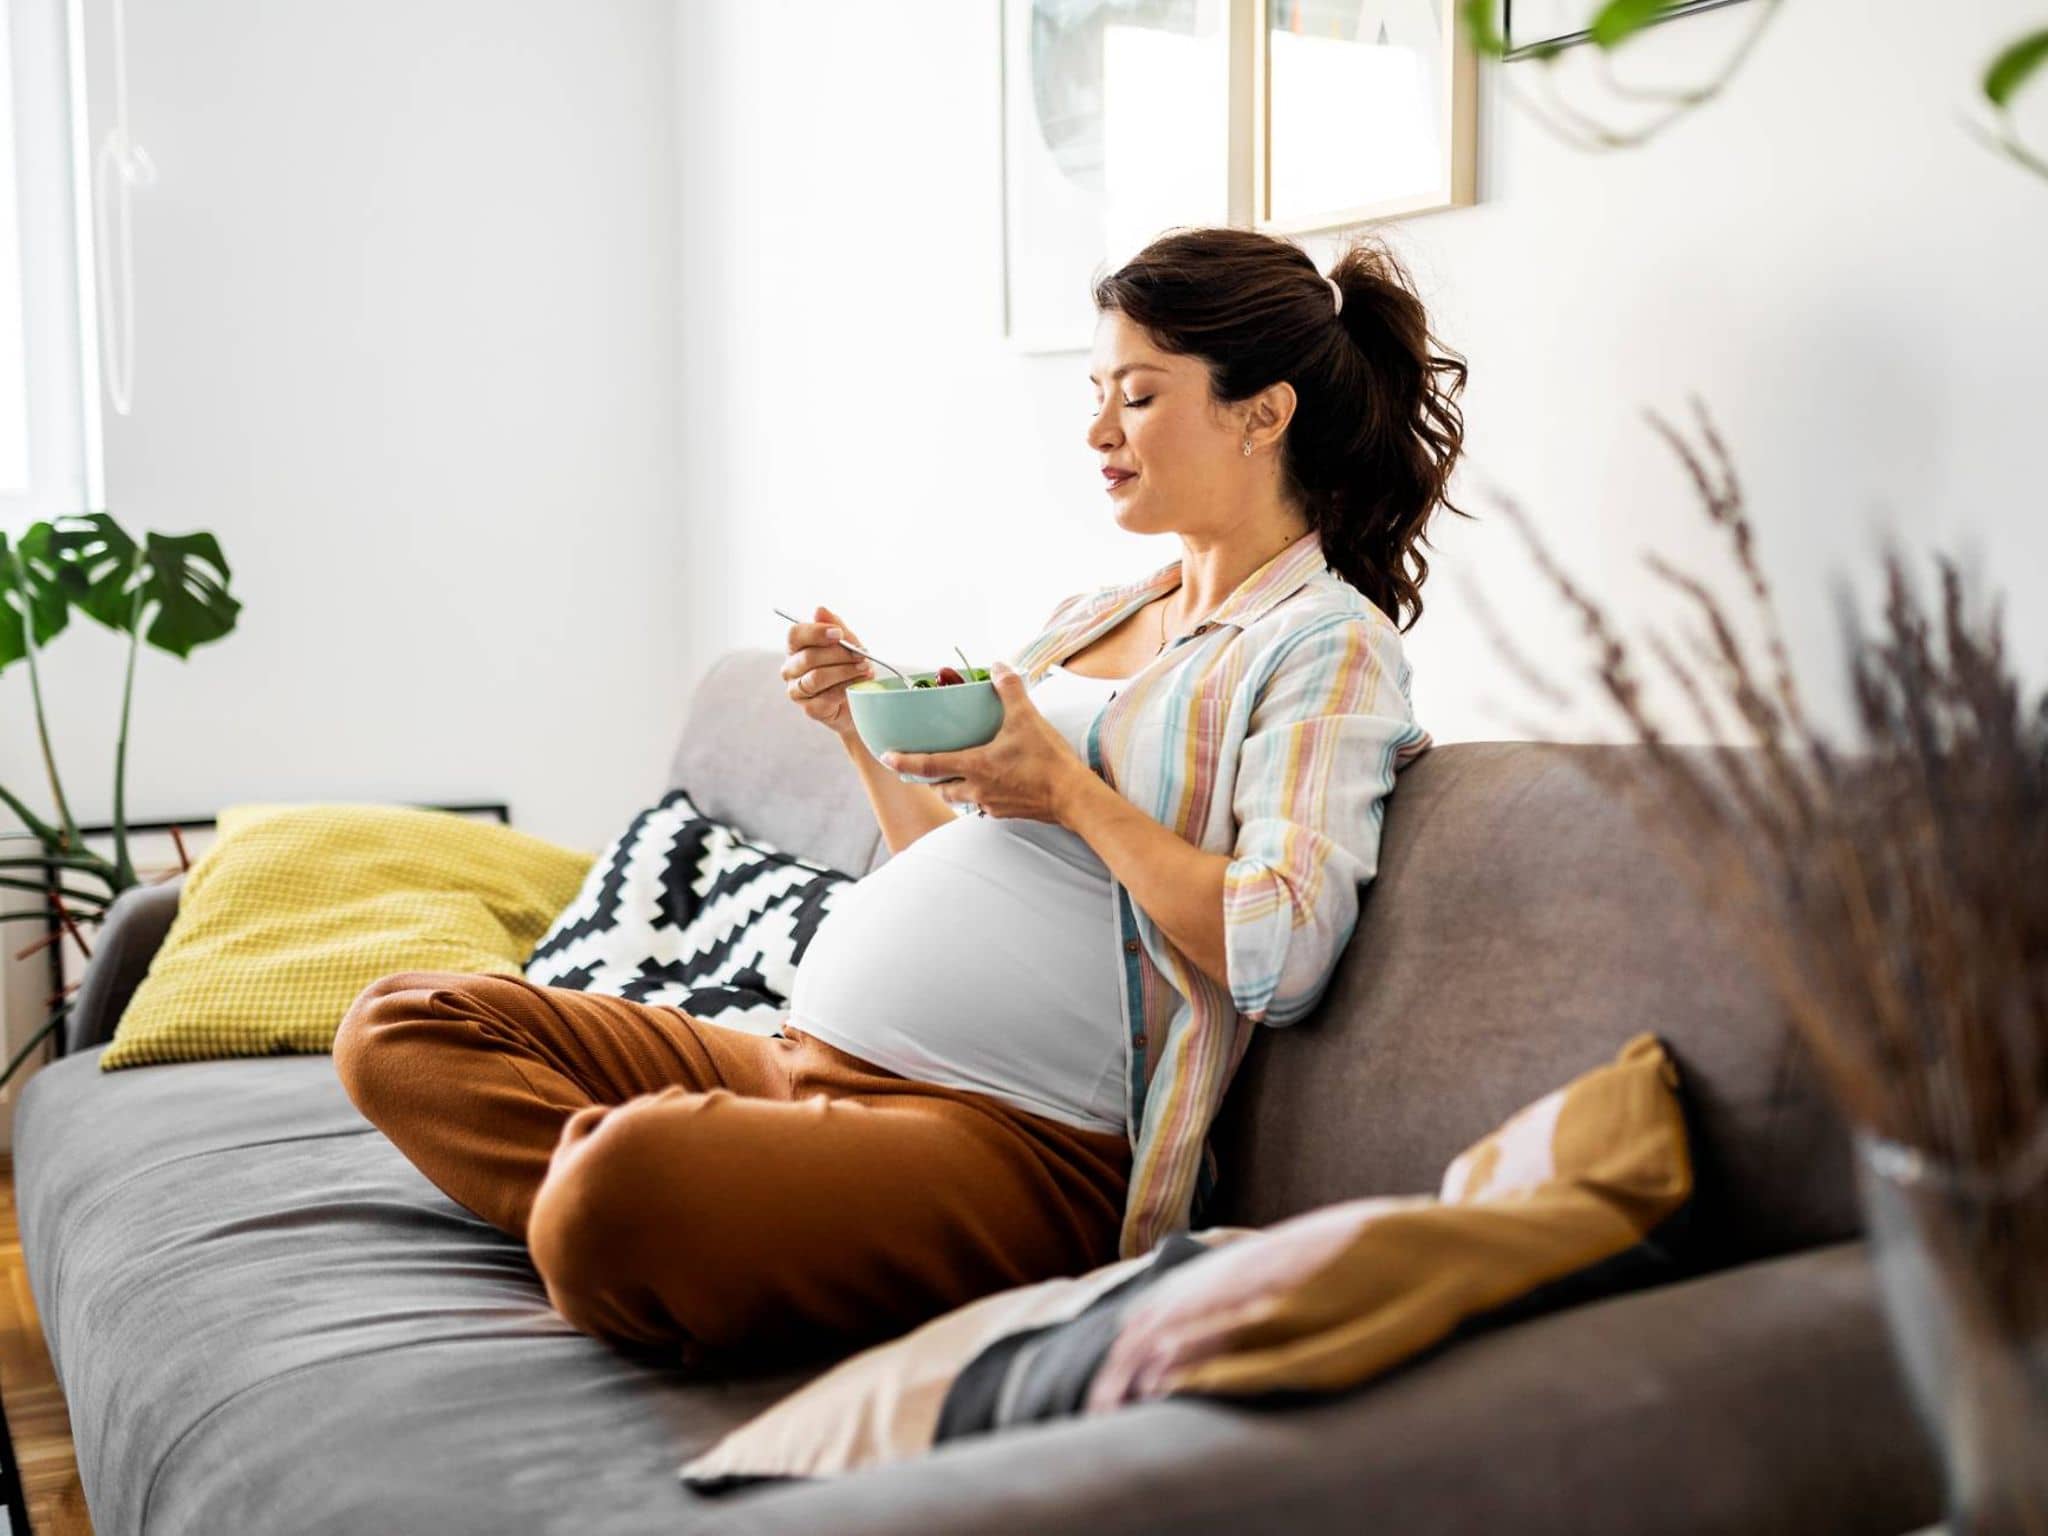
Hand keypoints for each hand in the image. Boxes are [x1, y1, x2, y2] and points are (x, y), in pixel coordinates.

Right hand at [781, 604, 873, 737]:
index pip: (795, 635)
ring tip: (865, 668)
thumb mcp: (847, 642)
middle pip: (808, 657)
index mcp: (796, 648)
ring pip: (816, 677)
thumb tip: (819, 610)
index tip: (839, 634)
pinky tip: (859, 684)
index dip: (816, 633)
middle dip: (839, 654)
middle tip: (862, 654)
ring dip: (845, 671)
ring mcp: (797, 690)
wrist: (858, 700)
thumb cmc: (848, 666)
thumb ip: (834, 625)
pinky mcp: (809, 708)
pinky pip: (826, 696)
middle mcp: (791, 668)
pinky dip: (846, 688)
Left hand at [880, 663, 1092, 823]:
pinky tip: (992, 783)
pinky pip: (984, 806)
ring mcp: (991, 804)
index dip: (905, 762)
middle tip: (926, 766)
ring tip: (960, 773)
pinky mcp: (1007, 813)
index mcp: (974, 766)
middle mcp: (976, 789)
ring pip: (960, 799)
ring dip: (954, 788)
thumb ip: (1009, 690)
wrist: (1073, 797)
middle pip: (941, 787)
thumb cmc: (1047, 761)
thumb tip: (998, 666)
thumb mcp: (1027, 718)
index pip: (929, 765)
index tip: (887, 757)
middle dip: (930, 778)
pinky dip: (980, 795)